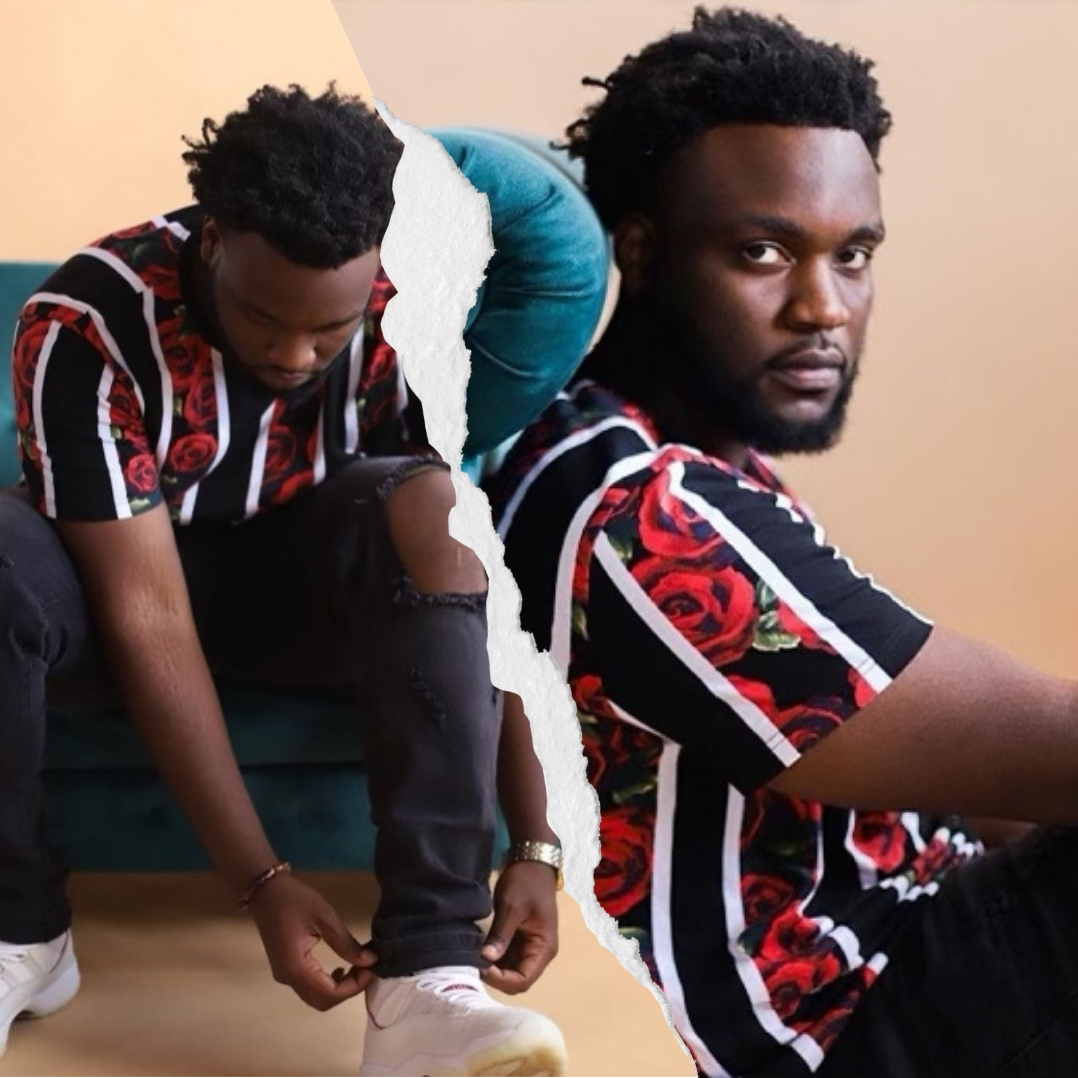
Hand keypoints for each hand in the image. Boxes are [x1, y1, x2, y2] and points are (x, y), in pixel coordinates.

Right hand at [248, 873, 378, 1009]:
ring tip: (358, 966)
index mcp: (296, 968)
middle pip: (323, 1001)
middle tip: (368, 968)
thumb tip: (370, 961)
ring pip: (316, 997)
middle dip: (349, 989)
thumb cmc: (294, 900)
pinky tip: (341, 968)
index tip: (373, 968)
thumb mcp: (325, 917)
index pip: (330, 993)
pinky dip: (328, 983)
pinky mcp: (286, 969)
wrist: (265, 891)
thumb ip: (346, 943)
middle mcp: (288, 978)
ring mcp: (284, 975)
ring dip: (339, 988)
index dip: (355, 986)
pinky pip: (309, 987)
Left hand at [480, 860, 558, 993]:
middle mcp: (539, 953)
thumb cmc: (526, 882)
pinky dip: (494, 958)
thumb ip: (500, 935)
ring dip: (493, 969)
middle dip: (496, 977)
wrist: (532, 861)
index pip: (523, 980)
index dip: (501, 980)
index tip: (480, 966)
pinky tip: (479, 950)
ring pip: (510, 971)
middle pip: (517, 981)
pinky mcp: (520, 940)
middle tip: (473, 963)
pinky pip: (507, 958)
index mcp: (544, 948)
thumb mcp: (511, 907)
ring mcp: (530, 947)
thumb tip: (485, 960)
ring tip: (473, 957)